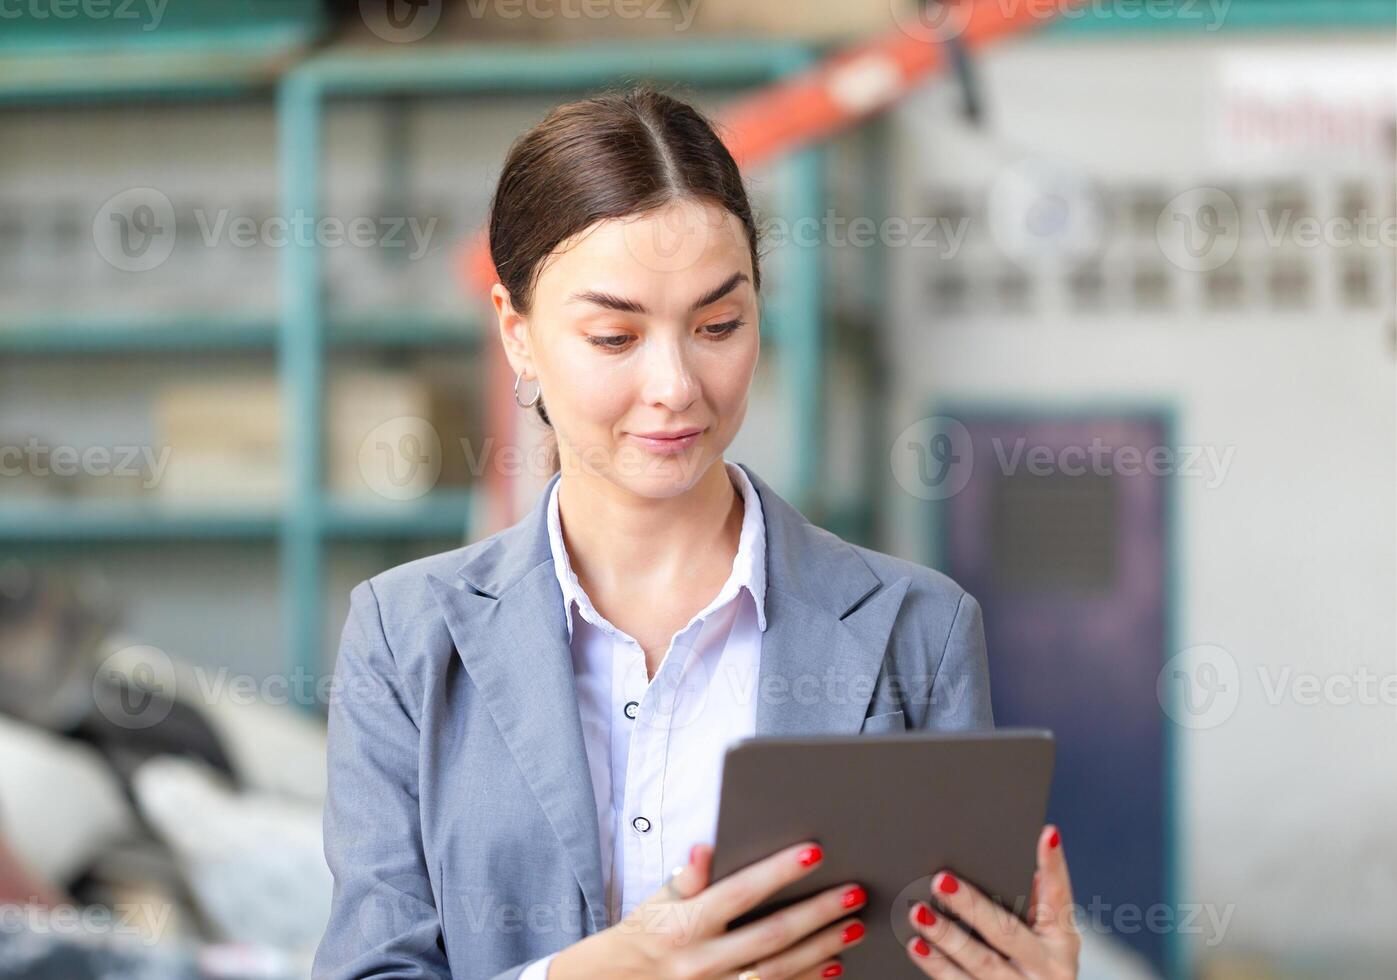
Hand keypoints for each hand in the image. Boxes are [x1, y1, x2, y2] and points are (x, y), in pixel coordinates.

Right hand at [550, 840, 866, 978]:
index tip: (814, 853)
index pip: (739, 893)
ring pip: (779, 973)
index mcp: (683, 925)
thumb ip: (688, 878)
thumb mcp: (655, 902)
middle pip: (770, 936)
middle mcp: (700, 963)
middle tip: (854, 894)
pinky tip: (832, 967)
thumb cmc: (643, 938)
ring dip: (821, 950)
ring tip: (854, 927)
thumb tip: (707, 848)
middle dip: (817, 914)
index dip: (778, 872)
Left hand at [904, 825, 1080, 979]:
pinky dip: (937, 965)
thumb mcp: (1052, 938)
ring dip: (947, 936)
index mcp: (1063, 940)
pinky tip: (918, 945)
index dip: (1054, 865)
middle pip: (1006, 933)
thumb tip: (1036, 845)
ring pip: (981, 963)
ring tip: (919, 912)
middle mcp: (1049, 968)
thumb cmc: (1039, 963)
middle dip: (972, 906)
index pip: (1059, 896)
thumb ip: (1040, 900)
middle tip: (941, 881)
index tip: (1047, 835)